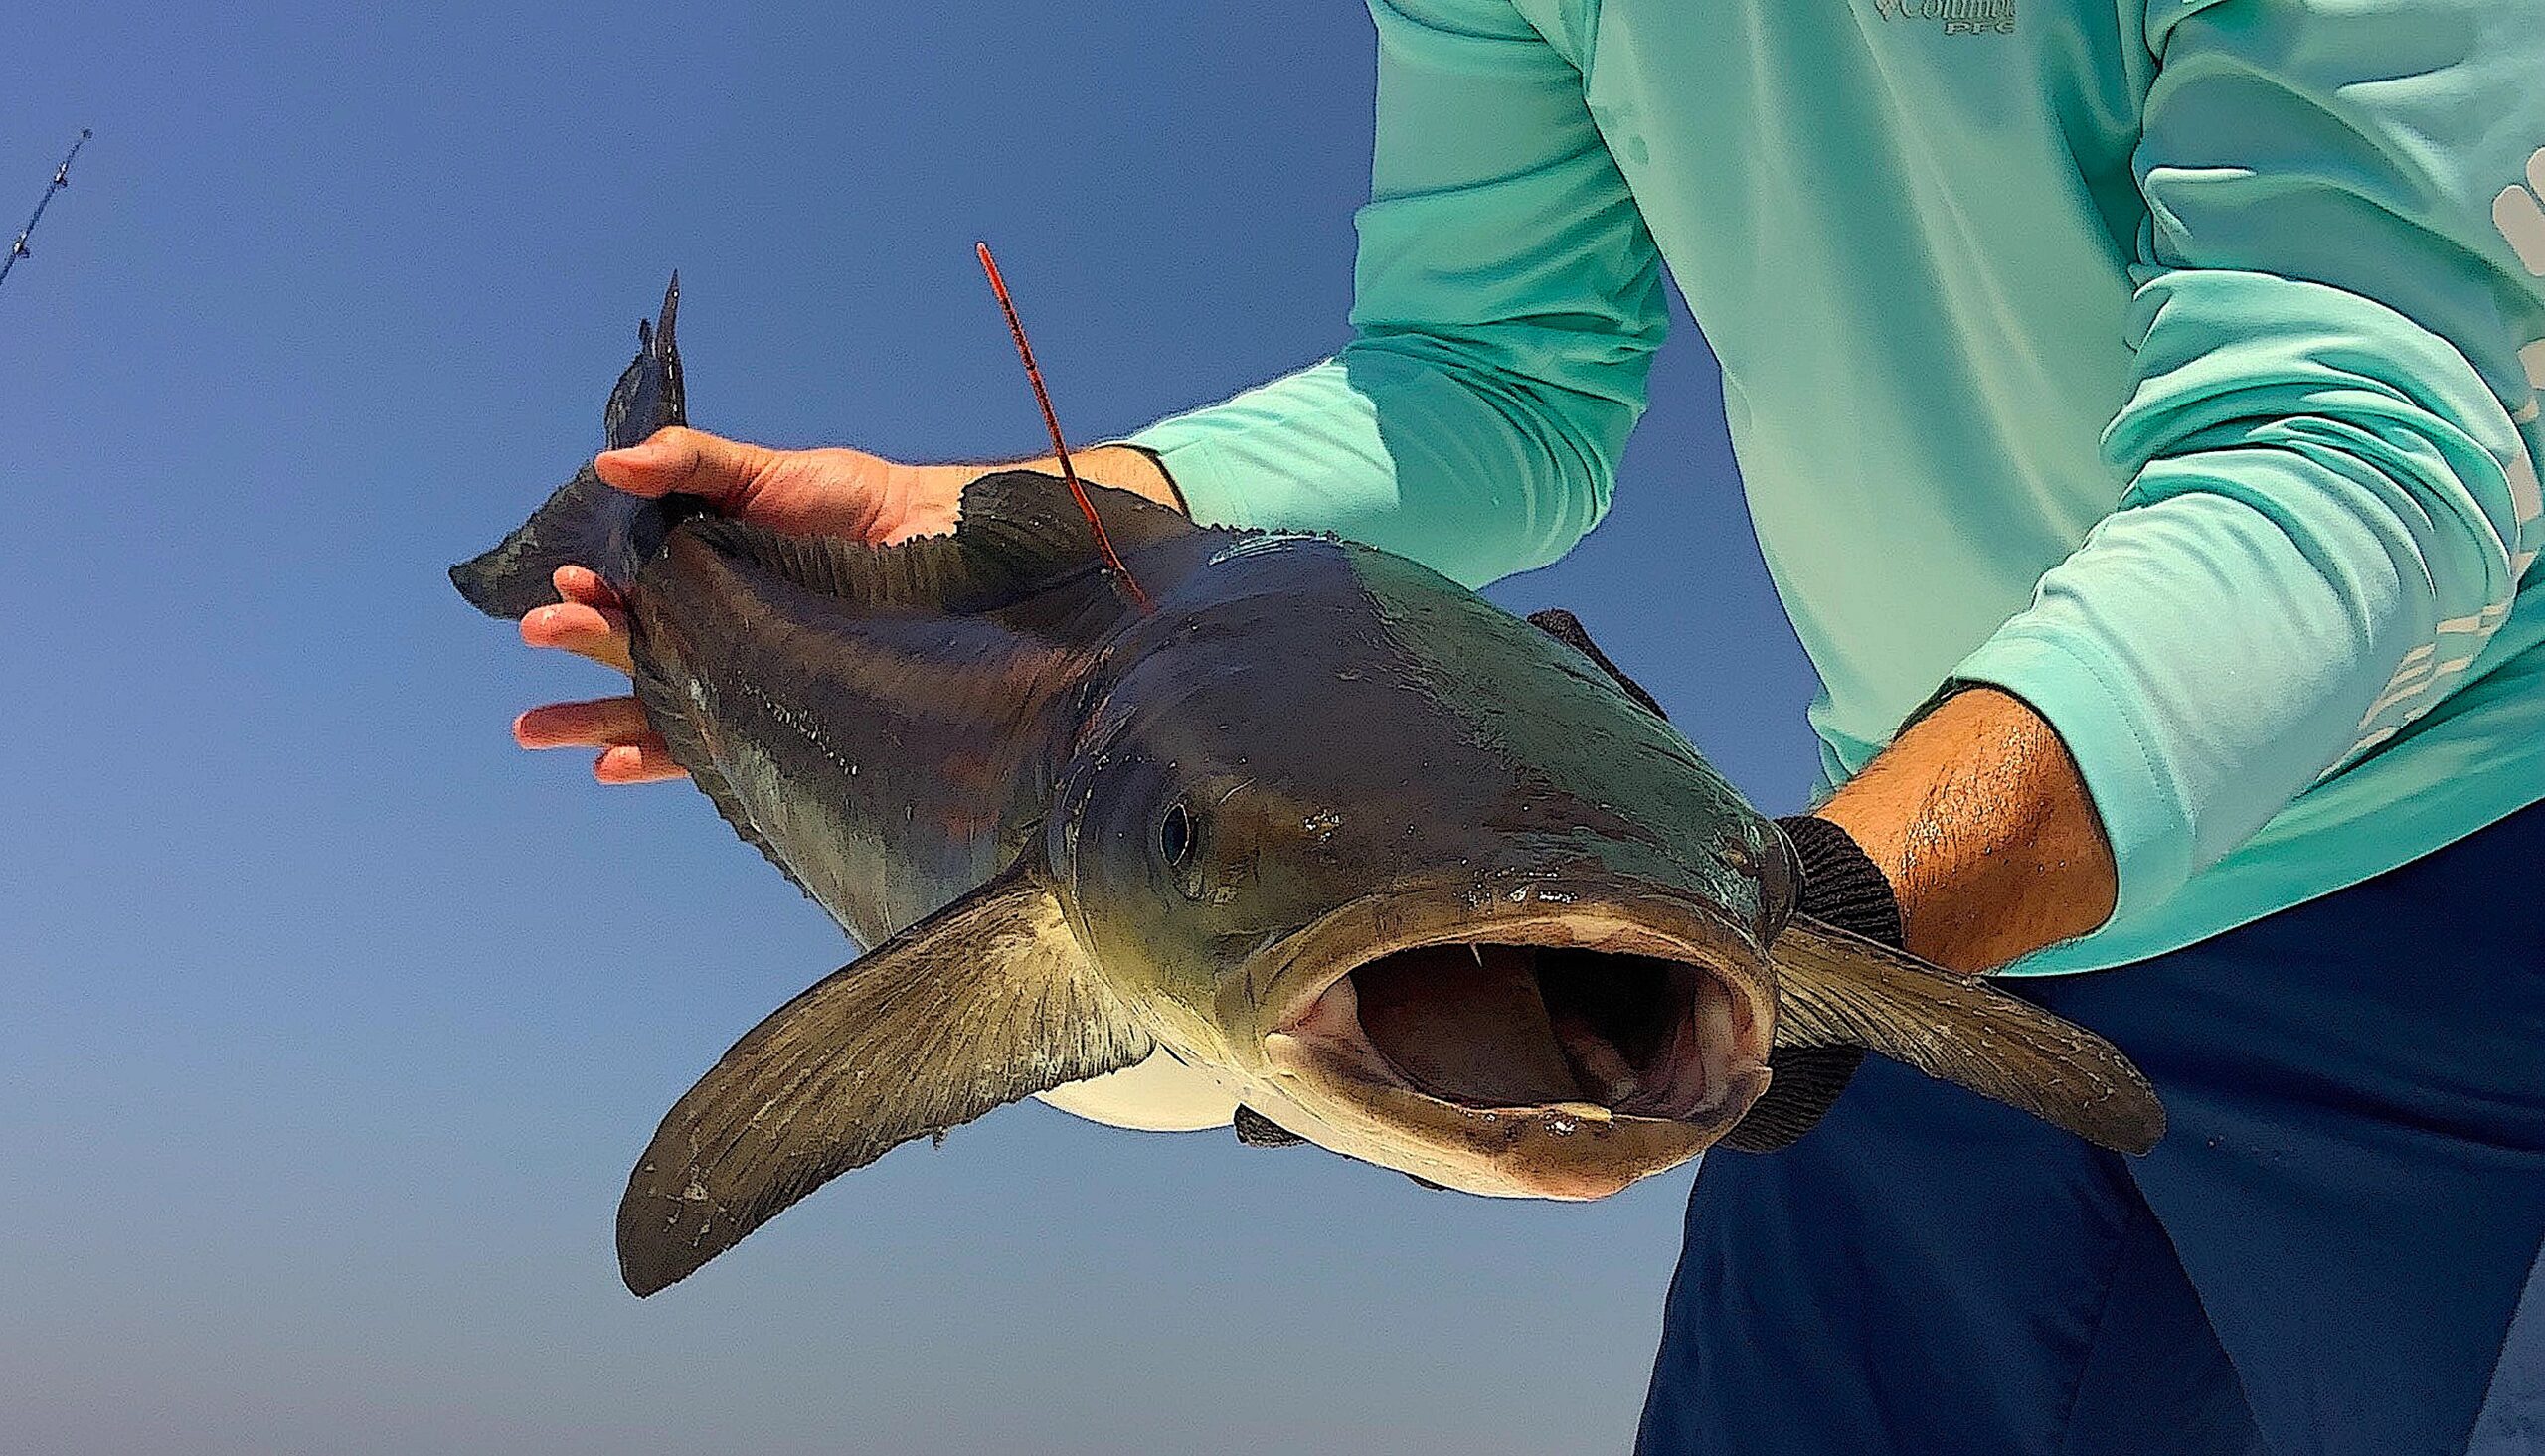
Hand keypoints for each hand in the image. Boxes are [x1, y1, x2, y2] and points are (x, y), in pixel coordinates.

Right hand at [512, 425, 1181, 783]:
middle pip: (631, 642)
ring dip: (593, 716)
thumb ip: (694, 463)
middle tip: (543, 633)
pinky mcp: (779, 717)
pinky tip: (609, 772)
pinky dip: (659, 759)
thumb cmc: (859, 504)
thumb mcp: (773, 474)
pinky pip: (709, 748)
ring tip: (534, 729)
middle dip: (581, 643)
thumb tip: (607, 465)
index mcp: (700, 571)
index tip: (560, 589)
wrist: (941, 548)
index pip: (626, 586)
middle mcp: (713, 627)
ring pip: (654, 701)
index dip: (589, 590)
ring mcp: (742, 675)